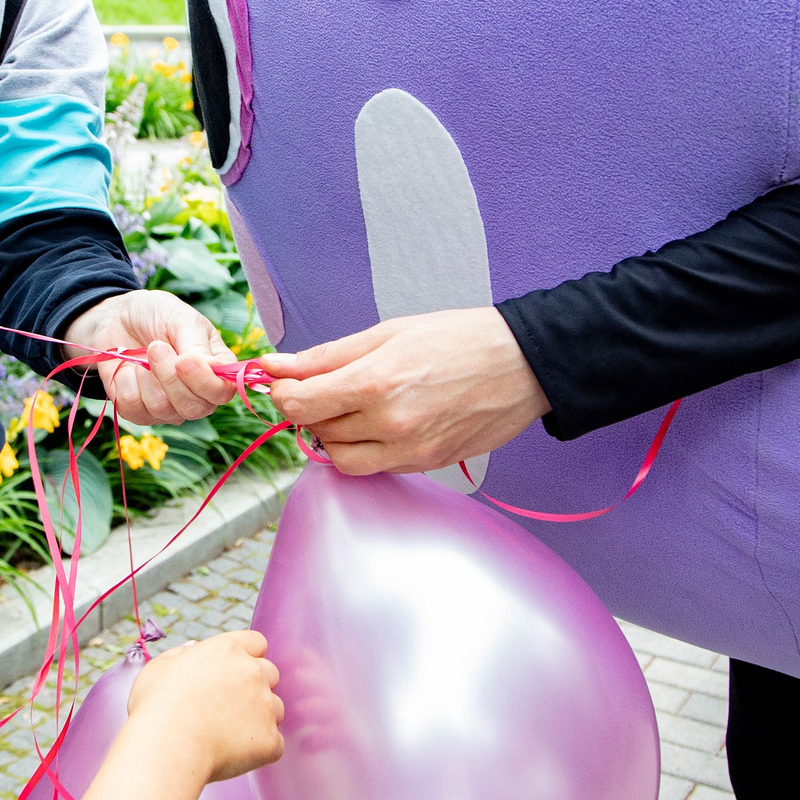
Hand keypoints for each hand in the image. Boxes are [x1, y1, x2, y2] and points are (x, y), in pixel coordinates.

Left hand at [61, 290, 235, 423]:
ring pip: (161, 409)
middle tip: (156, 346)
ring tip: (143, 352)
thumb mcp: (181, 319)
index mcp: (215, 369)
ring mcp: (168, 406)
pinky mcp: (139, 411)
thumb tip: (211, 370)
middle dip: (170, 378)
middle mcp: (196, 394)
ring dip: (146, 376)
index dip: (204, 382)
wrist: (116, 317)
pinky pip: (134, 408)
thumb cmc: (156, 314)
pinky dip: (126, 382)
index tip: (183, 360)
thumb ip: (198, 346)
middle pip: (194, 408)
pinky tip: (127, 367)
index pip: (222, 392)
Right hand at [126, 629, 283, 782]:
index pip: (256, 643)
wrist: (167, 747)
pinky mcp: (270, 739)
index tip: (232, 674)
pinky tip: (232, 755)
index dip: (246, 658)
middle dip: (255, 688)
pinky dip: (258, 750)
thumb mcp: (158, 668)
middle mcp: (253, 673)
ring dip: (259, 718)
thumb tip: (192, 652)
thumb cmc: (156, 707)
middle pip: (270, 674)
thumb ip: (181, 655)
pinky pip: (273, 744)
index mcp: (228, 650)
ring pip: (275, 709)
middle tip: (228, 708)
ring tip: (227, 735)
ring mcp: (266, 706)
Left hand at [261, 307, 548, 476]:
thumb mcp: (387, 333)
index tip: (284, 382)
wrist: (523, 365)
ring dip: (334, 435)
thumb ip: (327, 355)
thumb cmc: (459, 338)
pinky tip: (381, 421)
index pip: (299, 405)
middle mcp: (390, 424)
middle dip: (311, 410)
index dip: (282, 393)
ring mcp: (410, 451)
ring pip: (341, 458)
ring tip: (354, 407)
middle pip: (316, 432)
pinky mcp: (427, 465)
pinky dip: (365, 448)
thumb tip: (276, 366)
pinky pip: (375, 466)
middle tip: (324, 387)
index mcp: (376, 383)